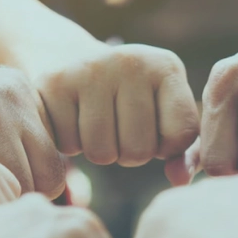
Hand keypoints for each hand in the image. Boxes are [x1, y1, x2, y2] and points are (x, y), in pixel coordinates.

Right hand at [27, 40, 198, 176]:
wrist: (67, 57)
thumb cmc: (127, 99)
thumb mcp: (163, 116)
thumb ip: (183, 153)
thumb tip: (179, 181)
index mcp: (166, 67)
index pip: (180, 138)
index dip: (164, 147)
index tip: (153, 127)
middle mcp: (131, 61)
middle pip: (138, 151)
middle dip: (128, 152)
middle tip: (118, 126)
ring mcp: (91, 69)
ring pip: (101, 154)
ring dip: (99, 151)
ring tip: (95, 123)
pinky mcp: (55, 82)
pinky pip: (68, 146)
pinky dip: (69, 144)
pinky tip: (71, 117)